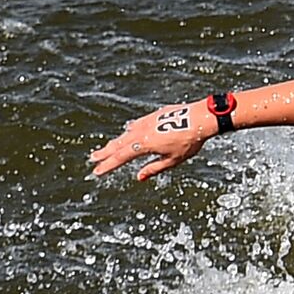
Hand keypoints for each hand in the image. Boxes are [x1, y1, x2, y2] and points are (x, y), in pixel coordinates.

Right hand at [89, 101, 209, 181]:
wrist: (200, 118)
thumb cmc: (189, 141)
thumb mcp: (172, 161)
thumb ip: (154, 169)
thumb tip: (139, 177)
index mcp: (145, 145)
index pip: (121, 157)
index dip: (108, 165)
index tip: (97, 171)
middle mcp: (142, 132)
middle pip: (119, 144)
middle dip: (105, 152)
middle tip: (93, 158)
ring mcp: (146, 122)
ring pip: (126, 134)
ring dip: (115, 142)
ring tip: (106, 149)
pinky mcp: (153, 116)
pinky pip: (135, 126)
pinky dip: (128, 132)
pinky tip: (127, 134)